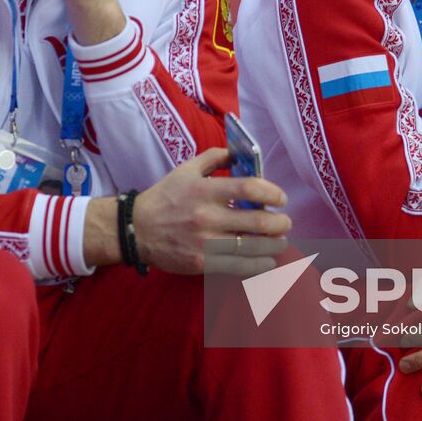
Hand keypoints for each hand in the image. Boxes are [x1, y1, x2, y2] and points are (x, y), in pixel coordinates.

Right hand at [133, 148, 291, 275]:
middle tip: (286, 222)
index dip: (273, 193)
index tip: (280, 198)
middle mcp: (207, 216)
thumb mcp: (185, 169)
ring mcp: (205, 242)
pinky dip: (260, 265)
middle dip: (280, 223)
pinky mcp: (203, 263)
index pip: (250, 188)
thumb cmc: (164, 197)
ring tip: (280, 241)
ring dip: (275, 245)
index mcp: (204, 190)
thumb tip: (241, 153)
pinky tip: (267, 260)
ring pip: (253, 247)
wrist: (136, 229)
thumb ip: (214, 157)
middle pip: (258, 221)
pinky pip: (239, 267)